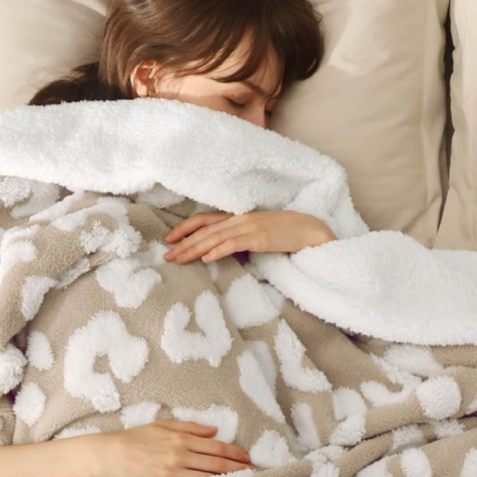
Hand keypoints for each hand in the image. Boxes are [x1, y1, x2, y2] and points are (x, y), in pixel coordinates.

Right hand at [93, 420, 253, 476]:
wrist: (109, 454)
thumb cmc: (134, 438)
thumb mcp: (161, 425)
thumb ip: (188, 427)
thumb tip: (212, 431)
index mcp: (180, 438)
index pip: (215, 446)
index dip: (234, 453)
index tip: (248, 458)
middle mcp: (179, 454)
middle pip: (216, 462)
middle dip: (237, 468)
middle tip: (255, 473)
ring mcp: (171, 471)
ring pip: (206, 476)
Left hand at [164, 211, 336, 263]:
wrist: (308, 229)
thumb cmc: (283, 234)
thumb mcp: (256, 233)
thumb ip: (238, 238)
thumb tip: (218, 251)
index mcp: (237, 217)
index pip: (204, 219)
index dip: (185, 228)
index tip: (169, 240)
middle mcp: (239, 219)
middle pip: (204, 230)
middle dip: (183, 243)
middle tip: (167, 256)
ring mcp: (249, 227)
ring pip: (214, 237)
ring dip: (194, 249)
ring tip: (179, 259)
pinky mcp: (259, 238)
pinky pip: (234, 244)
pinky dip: (218, 251)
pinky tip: (206, 259)